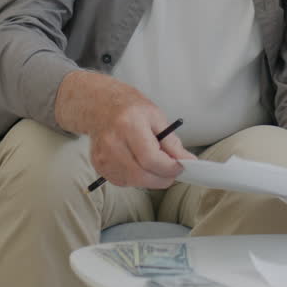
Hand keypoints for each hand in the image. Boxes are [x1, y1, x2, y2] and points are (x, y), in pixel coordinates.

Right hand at [54, 70, 194, 189]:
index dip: (169, 168)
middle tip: (172, 171)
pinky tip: (140, 164)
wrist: (99, 105)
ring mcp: (102, 156)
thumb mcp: (156, 116)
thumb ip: (172, 141)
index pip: (151, 159)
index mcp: (128, 125)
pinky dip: (136, 178)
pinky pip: (123, 181)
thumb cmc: (129, 107)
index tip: (181, 167)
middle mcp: (112, 142)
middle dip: (162, 178)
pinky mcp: (99, 165)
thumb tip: (187, 161)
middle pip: (141, 175)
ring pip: (133, 182)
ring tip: (156, 164)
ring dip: (150, 179)